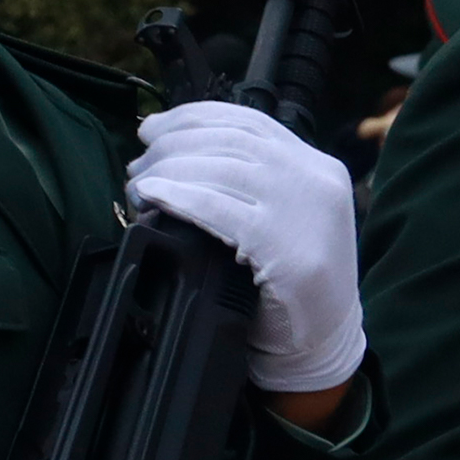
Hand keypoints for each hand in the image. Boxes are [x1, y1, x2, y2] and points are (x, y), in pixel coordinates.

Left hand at [125, 103, 364, 392]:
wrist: (322, 341)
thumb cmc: (287, 282)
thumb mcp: (280, 216)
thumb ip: (248, 182)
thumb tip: (176, 152)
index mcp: (317, 166)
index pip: (249, 122)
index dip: (193, 118)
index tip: (153, 128)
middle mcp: (315, 179)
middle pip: (230, 142)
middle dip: (173, 146)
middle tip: (137, 164)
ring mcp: (304, 211)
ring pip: (222, 169)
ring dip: (168, 171)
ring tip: (138, 185)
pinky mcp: (286, 246)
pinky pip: (221, 209)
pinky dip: (180, 196)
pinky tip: (153, 195)